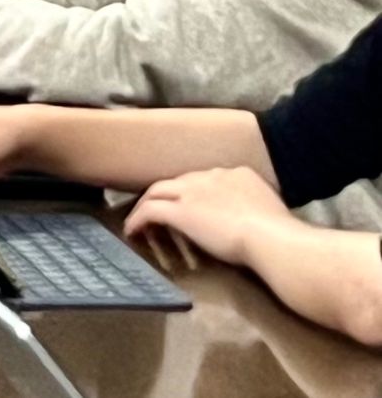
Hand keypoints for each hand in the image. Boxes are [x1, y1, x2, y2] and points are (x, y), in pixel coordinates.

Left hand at [125, 167, 290, 266]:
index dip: (195, 191)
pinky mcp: (180, 211)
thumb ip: (259, 207)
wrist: (273, 239)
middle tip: (158, 207)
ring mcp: (192, 191)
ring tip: (138, 220)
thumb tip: (259, 220)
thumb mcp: (273, 210)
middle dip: (167, 194)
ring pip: (158, 191)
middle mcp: (211, 176)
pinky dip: (138, 220)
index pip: (207, 179)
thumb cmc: (281, 233)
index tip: (192, 204)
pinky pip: (150, 211)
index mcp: (237, 174)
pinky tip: (132, 231)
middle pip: (179, 181)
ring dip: (147, 205)